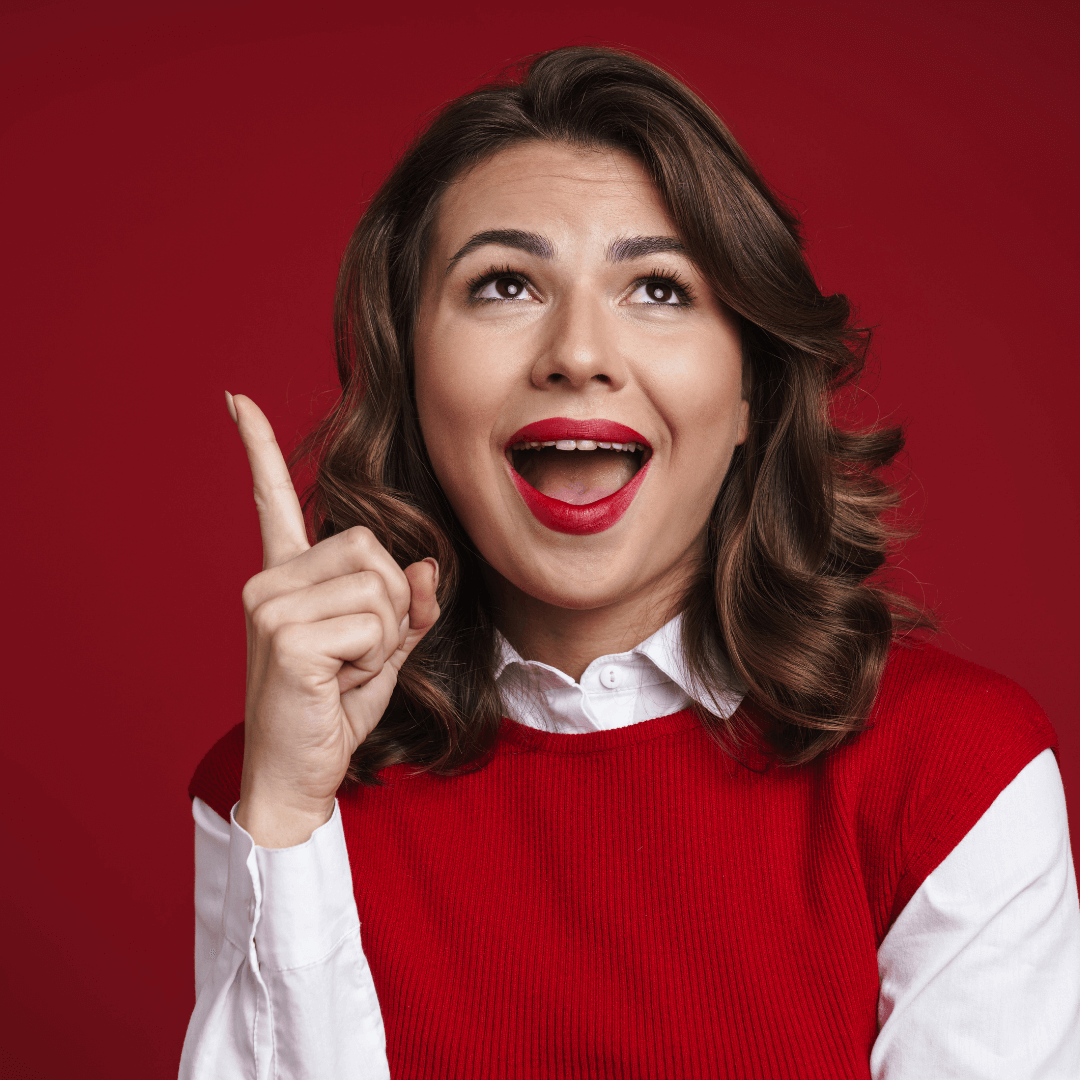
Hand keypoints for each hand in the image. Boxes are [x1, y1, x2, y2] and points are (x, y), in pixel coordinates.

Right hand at [226, 393, 438, 846]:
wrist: (298, 772)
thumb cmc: (334, 708)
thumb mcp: (382, 649)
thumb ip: (405, 604)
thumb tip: (425, 564)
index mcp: (285, 576)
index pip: (271, 500)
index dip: (257, 448)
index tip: (235, 399)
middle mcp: (269, 580)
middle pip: (373, 548)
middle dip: (392, 604)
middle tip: (358, 653)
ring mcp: (269, 603)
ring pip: (381, 586)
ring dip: (385, 638)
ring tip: (347, 670)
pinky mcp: (284, 634)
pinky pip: (373, 625)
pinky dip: (376, 660)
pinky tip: (337, 683)